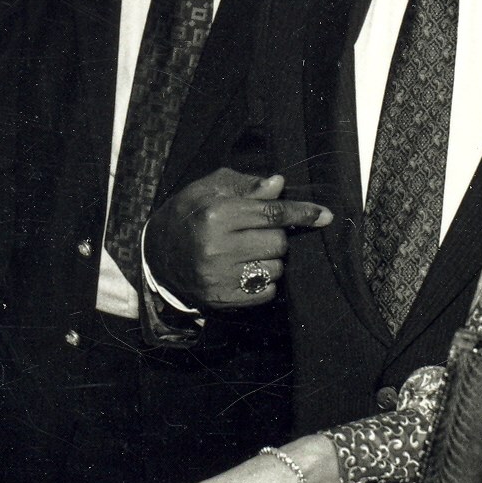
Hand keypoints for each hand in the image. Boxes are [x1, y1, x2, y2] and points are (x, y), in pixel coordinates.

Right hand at [144, 169, 329, 310]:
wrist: (156, 254)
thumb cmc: (187, 215)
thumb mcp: (208, 190)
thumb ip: (245, 186)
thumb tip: (278, 184)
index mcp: (216, 215)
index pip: (272, 213)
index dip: (302, 213)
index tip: (325, 215)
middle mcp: (217, 247)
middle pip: (278, 242)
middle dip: (276, 234)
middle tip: (257, 231)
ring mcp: (219, 276)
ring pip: (275, 268)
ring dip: (271, 259)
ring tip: (248, 251)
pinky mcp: (222, 298)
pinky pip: (265, 291)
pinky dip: (264, 280)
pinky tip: (245, 269)